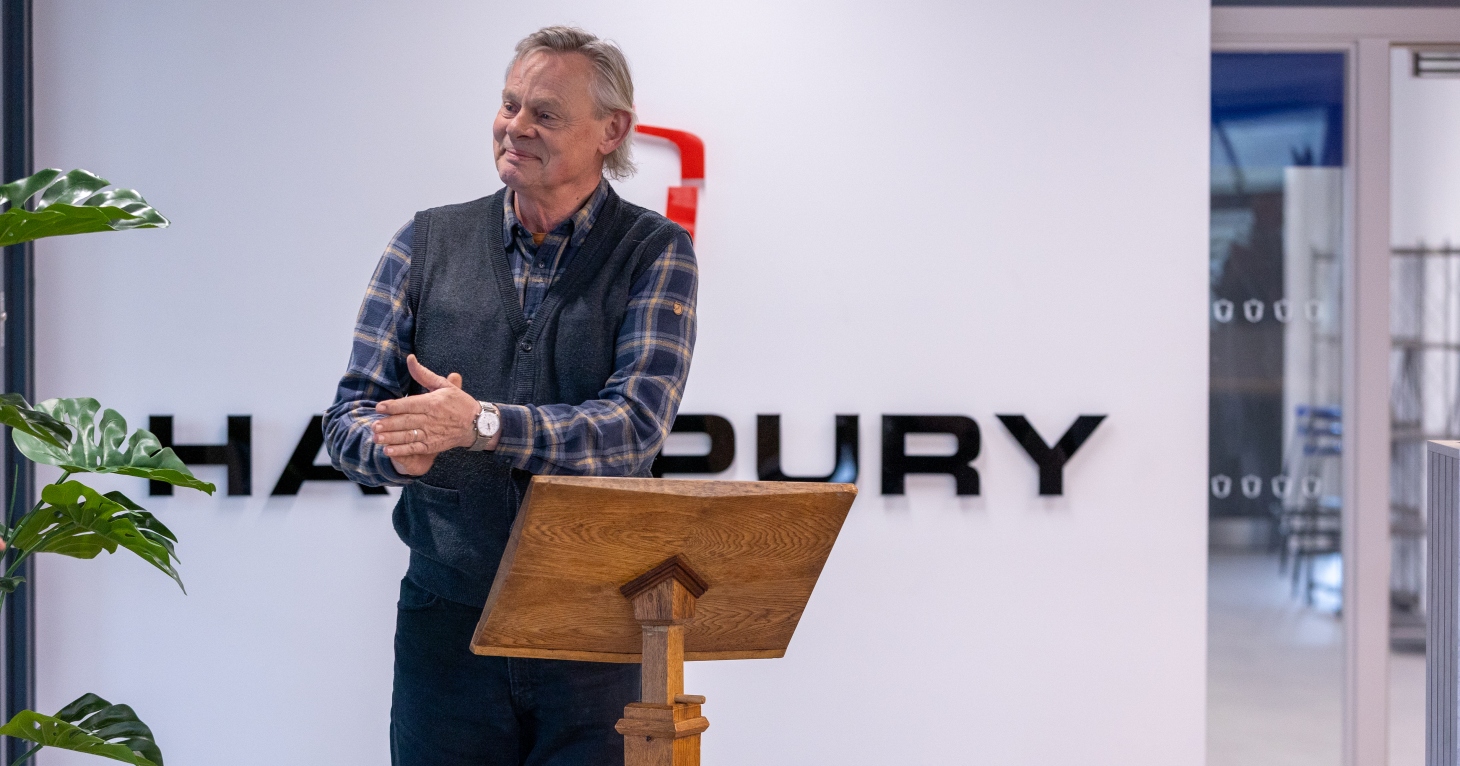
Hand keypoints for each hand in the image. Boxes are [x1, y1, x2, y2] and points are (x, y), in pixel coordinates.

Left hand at [373, 355, 479, 470]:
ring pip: (408, 436)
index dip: (393, 406)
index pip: (409, 404)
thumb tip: (410, 359)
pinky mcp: (433, 445)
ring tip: (376, 438)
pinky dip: (401, 450)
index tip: (379, 408)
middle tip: (373, 426)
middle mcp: (431, 418)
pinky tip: (388, 451)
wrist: (477, 424)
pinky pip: (415, 448)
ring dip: (391, 438)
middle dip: (388, 424)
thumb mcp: (443, 385)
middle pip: (406, 421)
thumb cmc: (459, 402)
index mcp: (432, 402)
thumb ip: (423, 374)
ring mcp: (432, 433)